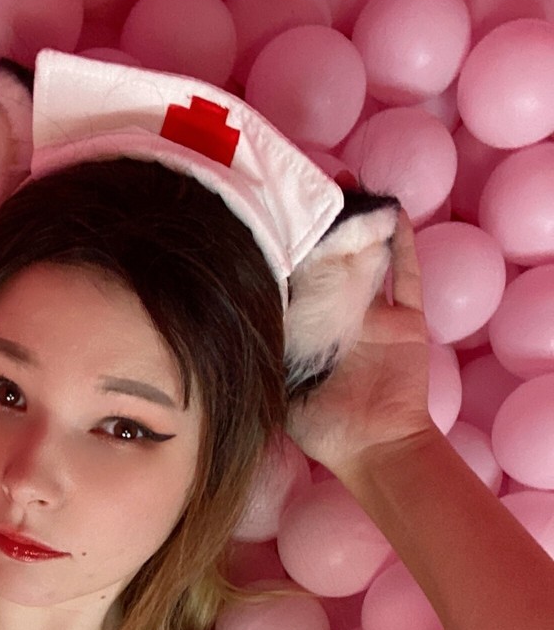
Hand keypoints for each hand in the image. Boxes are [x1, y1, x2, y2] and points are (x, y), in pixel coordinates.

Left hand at [285, 200, 434, 476]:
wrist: (375, 446)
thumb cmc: (322, 426)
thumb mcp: (277, 385)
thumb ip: (260, 351)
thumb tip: (223, 318)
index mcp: (308, 330)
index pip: (292, 280)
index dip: (282, 248)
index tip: (266, 213)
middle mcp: (339, 316)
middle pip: (328, 258)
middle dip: (317, 223)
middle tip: (302, 184)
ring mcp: (374, 314)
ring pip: (367, 255)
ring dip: (357, 221)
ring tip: (343, 183)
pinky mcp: (406, 319)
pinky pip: (406, 273)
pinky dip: (401, 241)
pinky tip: (390, 209)